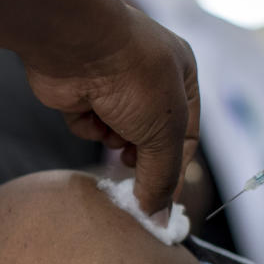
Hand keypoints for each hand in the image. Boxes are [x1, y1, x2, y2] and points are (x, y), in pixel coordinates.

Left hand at [23, 6, 199, 217]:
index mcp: (181, 78)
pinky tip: (87, 111)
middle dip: (141, 159)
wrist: (76, 45)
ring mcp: (111, 86)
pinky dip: (88, 126)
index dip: (174, 170)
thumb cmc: (133, 77)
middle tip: (132, 178)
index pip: (186, 136)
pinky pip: (88, 126)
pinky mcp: (80, 94)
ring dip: (114, 140)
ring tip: (113, 131)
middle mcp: (148, 80)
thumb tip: (158, 217)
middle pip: (150, 138)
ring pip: (117, 134)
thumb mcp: (163, 131)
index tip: (161, 203)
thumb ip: (162, 176)